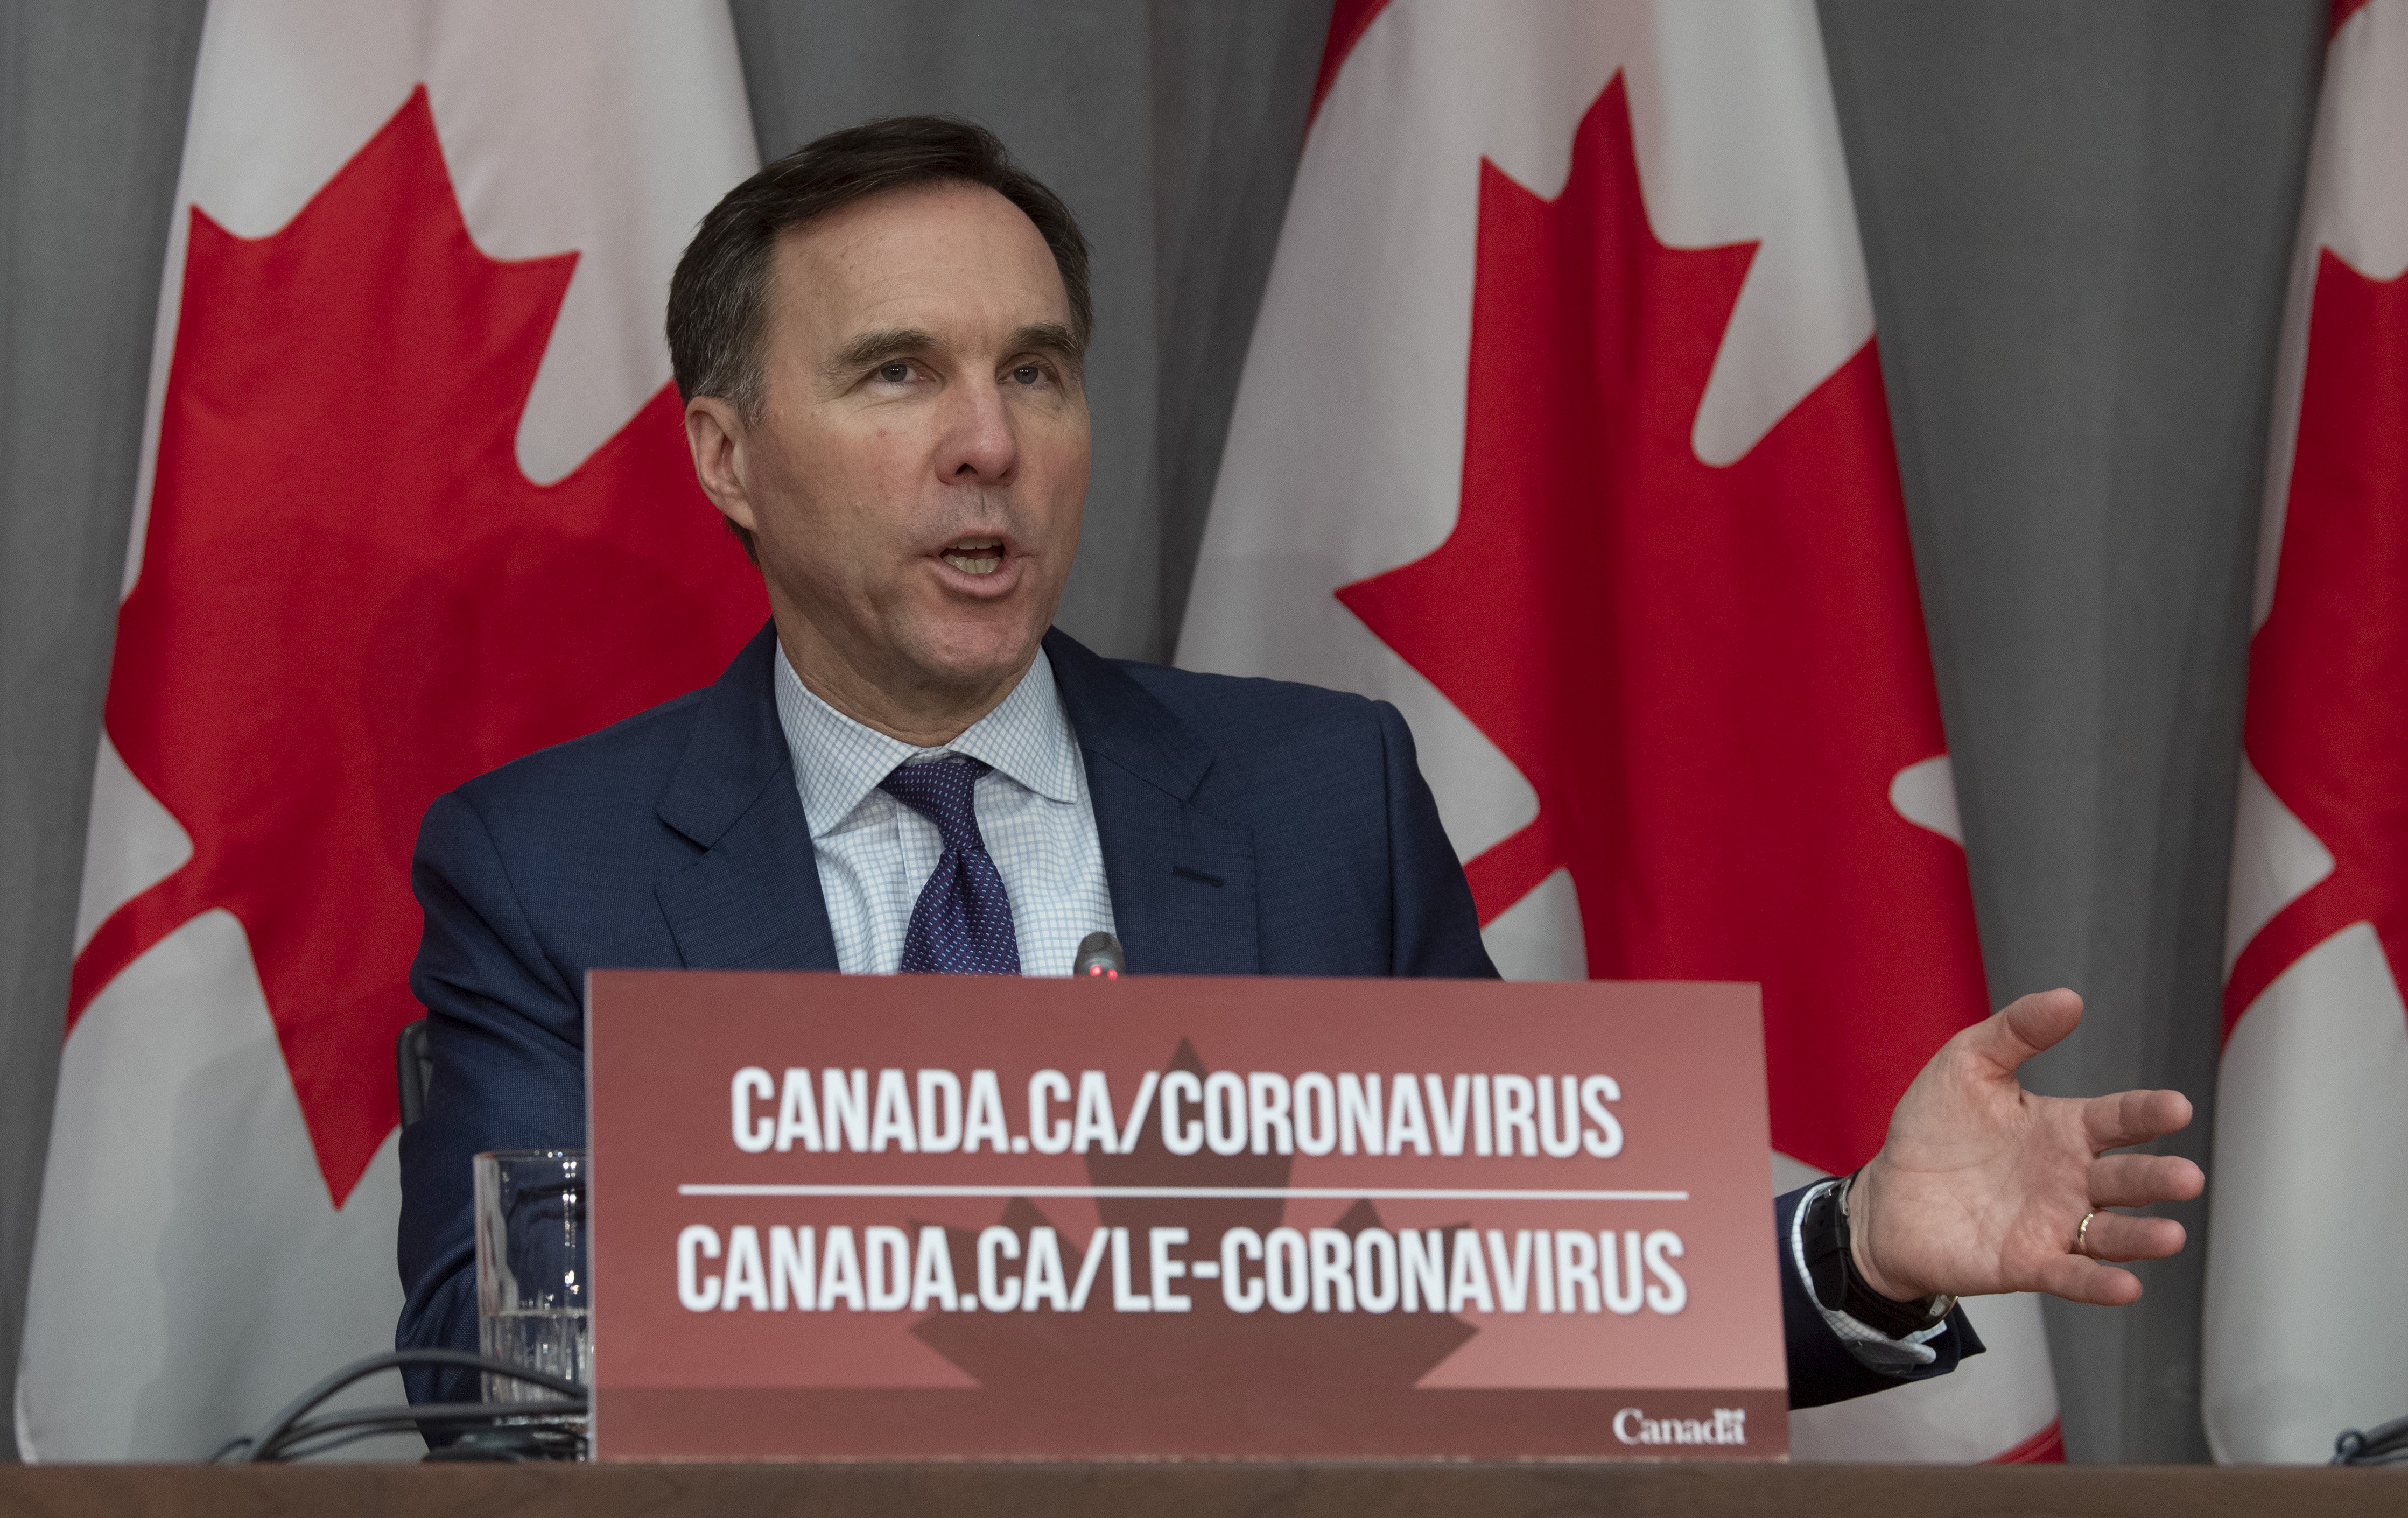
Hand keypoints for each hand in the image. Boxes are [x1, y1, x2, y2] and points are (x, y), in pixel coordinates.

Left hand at [1847, 988, 2201, 1306]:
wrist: (1887, 1195)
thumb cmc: (1935, 1128)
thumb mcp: (1967, 1064)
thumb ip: (2015, 1032)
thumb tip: (2069, 998)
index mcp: (2064, 1128)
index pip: (2119, 1119)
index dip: (2148, 1113)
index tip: (2177, 1108)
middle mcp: (2072, 1179)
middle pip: (2127, 1179)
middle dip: (2157, 1178)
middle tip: (2187, 1177)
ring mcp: (2054, 1224)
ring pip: (2112, 1233)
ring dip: (2143, 1237)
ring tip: (2170, 1235)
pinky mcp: (2028, 1264)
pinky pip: (2072, 1275)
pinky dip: (2098, 1283)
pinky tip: (2126, 1285)